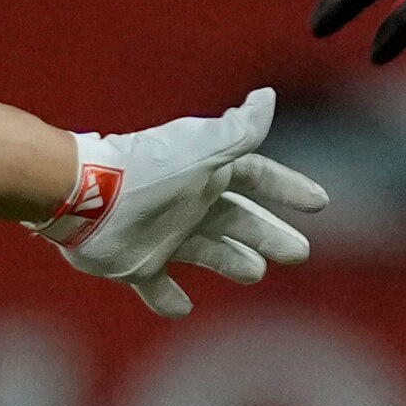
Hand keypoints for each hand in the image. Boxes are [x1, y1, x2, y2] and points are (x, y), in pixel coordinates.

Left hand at [41, 88, 328, 319]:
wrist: (87, 195)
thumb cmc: (151, 169)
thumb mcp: (203, 147)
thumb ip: (240, 129)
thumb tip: (267, 97)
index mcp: (206, 173)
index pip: (257, 177)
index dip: (287, 188)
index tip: (318, 203)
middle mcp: (188, 203)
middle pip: (237, 219)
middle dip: (268, 234)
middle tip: (298, 253)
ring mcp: (163, 235)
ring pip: (207, 251)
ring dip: (232, 262)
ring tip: (254, 273)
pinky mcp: (136, 263)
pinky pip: (156, 285)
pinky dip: (168, 299)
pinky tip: (183, 308)